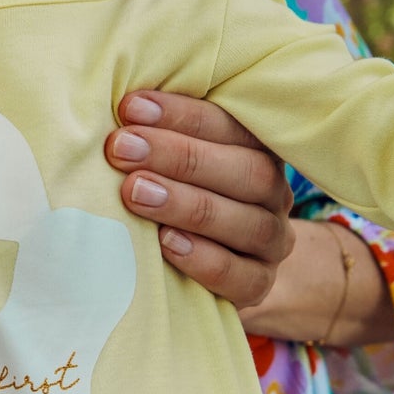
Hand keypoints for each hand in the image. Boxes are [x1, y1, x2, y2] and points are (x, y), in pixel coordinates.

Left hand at [105, 91, 293, 307]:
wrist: (206, 270)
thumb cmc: (174, 196)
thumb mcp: (171, 163)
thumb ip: (157, 137)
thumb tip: (120, 110)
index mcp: (259, 150)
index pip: (233, 125)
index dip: (182, 115)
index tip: (130, 108)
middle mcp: (274, 194)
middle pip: (246, 171)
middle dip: (180, 156)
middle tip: (122, 149)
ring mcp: (272, 242)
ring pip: (247, 222)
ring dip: (187, 204)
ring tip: (135, 193)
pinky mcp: (259, 285)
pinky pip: (243, 276)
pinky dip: (204, 259)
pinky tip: (165, 243)